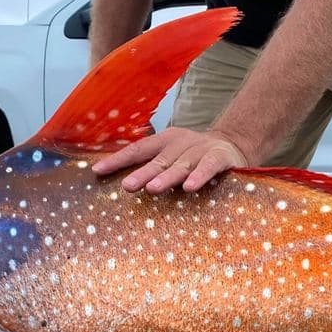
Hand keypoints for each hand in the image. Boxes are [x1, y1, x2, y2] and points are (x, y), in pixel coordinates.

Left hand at [91, 127, 250, 193]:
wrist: (233, 145)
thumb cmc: (194, 157)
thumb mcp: (171, 157)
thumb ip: (152, 166)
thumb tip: (120, 183)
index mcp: (164, 141)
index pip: (137, 150)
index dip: (118, 160)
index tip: (98, 172)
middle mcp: (180, 143)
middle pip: (158, 161)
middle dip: (141, 173)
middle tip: (127, 186)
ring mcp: (199, 149)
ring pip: (180, 166)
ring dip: (166, 178)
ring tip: (152, 190)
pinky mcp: (219, 156)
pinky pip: (207, 167)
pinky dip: (199, 176)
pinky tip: (189, 188)